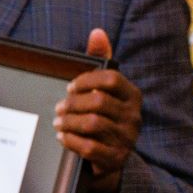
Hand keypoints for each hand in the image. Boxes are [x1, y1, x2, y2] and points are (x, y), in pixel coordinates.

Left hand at [58, 29, 142, 192]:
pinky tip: (62, 137)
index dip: (87, 80)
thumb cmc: (104, 117)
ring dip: (69, 122)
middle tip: (58, 107)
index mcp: (133, 96)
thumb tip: (97, 32)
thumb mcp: (104, 90)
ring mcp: (127, 140)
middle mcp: (134, 117)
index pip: (112, 79)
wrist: (110, 159)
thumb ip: (100, 60)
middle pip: (99, 102)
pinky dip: (71, 141)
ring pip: (93, 124)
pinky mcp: (115, 159)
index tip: (71, 87)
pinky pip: (90, 148)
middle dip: (73, 103)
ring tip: (58, 122)